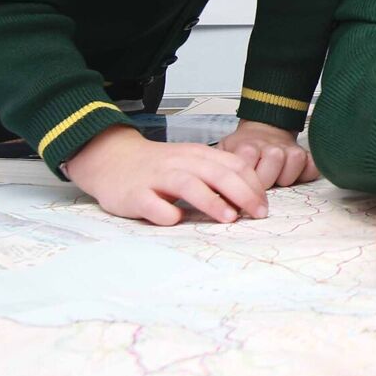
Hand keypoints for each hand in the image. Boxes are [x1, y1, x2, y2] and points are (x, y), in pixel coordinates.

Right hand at [64, 125, 267, 224]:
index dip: (254, 185)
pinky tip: (176, 220)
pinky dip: (165, 212)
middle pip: (218, 173)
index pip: (234, 165)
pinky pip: (152, 203)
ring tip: (229, 218)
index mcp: (198, 155)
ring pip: (188, 184)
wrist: (112, 158)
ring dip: (211, 201)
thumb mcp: (191, 163)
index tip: (264, 206)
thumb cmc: (158, 166)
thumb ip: (217, 175)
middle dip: (243, 194)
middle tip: (259, 214)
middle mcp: (180, 163)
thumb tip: (250, 199)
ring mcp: (156, 178)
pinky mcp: (135, 194)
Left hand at [217, 120, 318, 188]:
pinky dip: (307, 172)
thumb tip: (211, 195)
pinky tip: (296, 175)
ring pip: (294, 161)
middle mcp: (269, 145)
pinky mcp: (304, 153)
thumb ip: (217, 172)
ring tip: (276, 179)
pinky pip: (312, 165)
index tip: (240, 191)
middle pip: (274, 163)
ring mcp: (288, 148)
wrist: (263, 129)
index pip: (247, 167)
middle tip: (261, 186)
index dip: (244, 185)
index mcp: (247, 147)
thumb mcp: (223, 155)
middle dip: (267, 181)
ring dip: (286, 176)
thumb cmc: (243, 149)